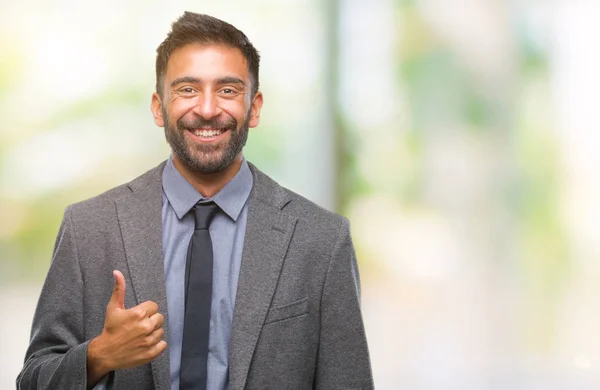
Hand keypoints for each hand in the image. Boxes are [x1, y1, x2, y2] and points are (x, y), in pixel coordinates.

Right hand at [87, 270, 166, 384]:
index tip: (138, 316)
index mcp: (139, 313)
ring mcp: (149, 340)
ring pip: (161, 331)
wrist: (105, 353)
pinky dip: (157, 344)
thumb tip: (117, 272)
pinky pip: (163, 344)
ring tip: (141, 335)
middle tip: (139, 326)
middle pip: (159, 318)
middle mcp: (146, 326)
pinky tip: (146, 343)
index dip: (147, 310)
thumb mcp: (113, 308)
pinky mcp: (151, 352)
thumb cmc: (110, 329)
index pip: (154, 306)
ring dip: (153, 332)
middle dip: (151, 320)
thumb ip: (119, 289)